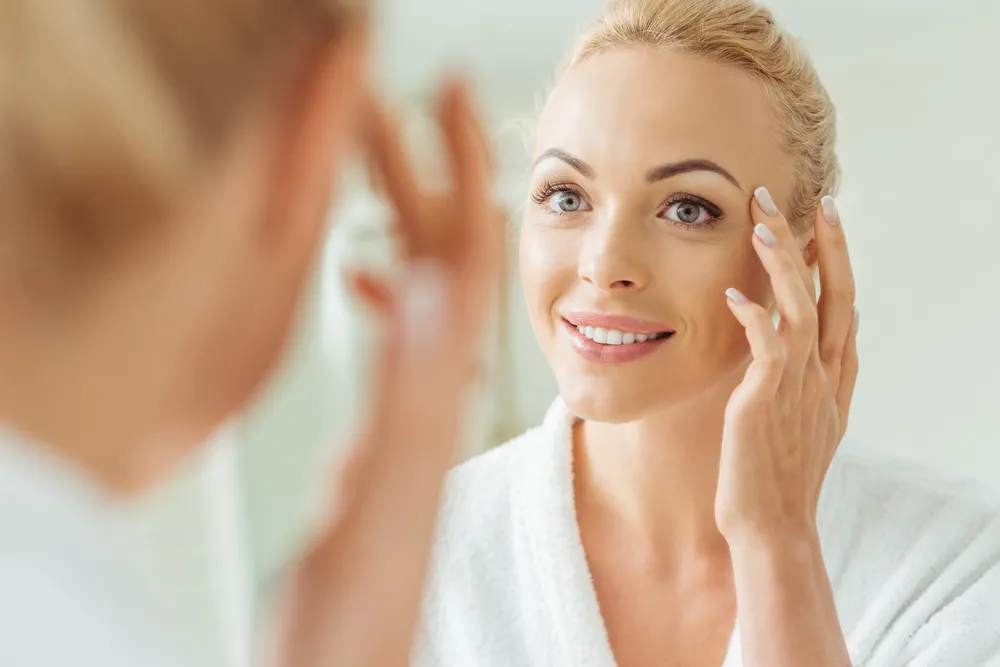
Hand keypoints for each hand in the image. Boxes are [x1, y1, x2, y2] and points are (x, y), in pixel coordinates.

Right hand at [274, 81, 498, 666]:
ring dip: (403, 224)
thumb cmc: (351, 616)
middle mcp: (425, 397)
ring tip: (377, 164)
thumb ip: (406, 402)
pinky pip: (403, 345)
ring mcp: (407, 413)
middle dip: (415, 175)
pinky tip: (369, 276)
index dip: (458, 173)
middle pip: (438, 262)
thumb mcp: (370, 500)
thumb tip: (437, 297)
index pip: (462, 261)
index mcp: (428, 398)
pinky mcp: (388, 439)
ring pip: (422, 294)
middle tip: (390, 101)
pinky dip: (388, 296)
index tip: (450, 98)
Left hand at [715, 188, 857, 544]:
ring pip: (801, 311)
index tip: (826, 216)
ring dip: (784, 265)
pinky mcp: (764, 403)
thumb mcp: (811, 418)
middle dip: (822, 246)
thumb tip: (838, 330)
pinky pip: (767, 349)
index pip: (843, 304)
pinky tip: (734, 293)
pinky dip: (754, 317)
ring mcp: (798, 390)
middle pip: (833, 297)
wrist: (772, 526)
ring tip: (764, 225)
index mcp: (832, 377)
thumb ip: (822, 373)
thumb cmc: (779, 473)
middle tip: (808, 199)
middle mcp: (822, 377)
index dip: (837, 259)